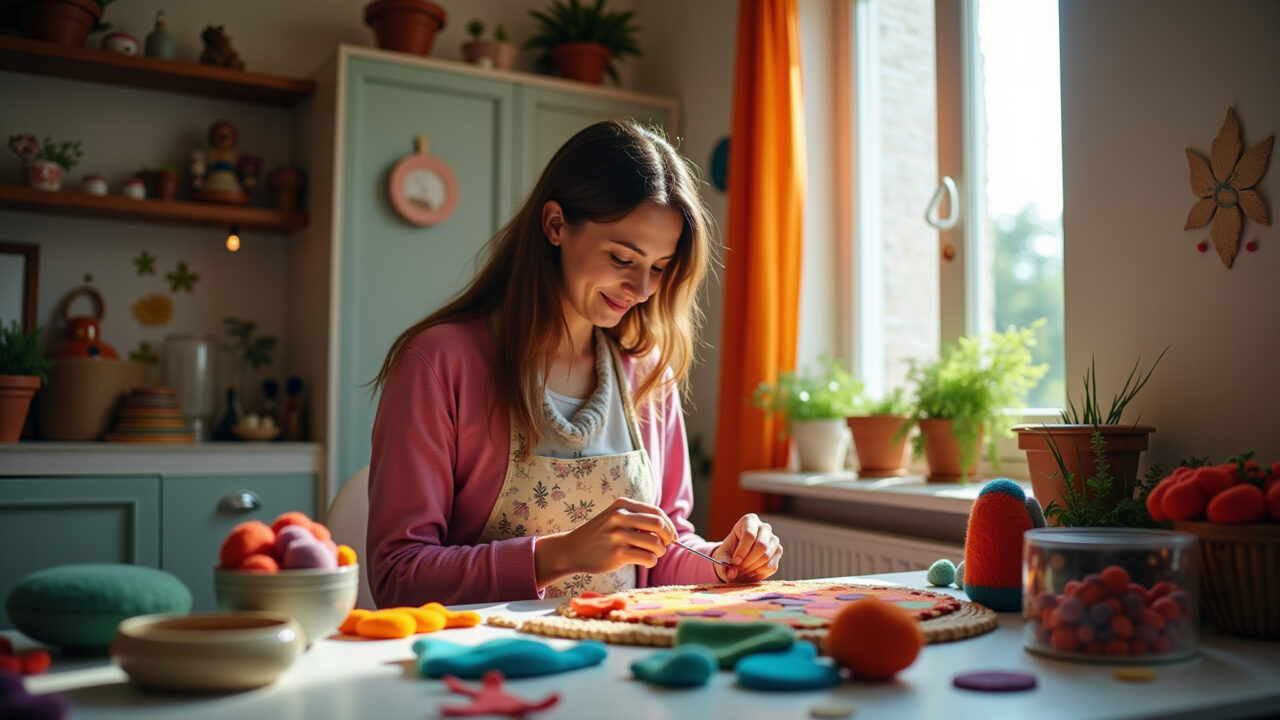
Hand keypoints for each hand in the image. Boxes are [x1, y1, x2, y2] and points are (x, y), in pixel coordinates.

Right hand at [535, 498, 676, 585]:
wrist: (572, 549)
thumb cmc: (599, 535)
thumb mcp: (614, 517)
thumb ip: (637, 518)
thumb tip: (668, 530)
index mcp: (622, 505)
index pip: (656, 512)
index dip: (668, 525)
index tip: (671, 536)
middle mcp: (620, 517)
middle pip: (659, 524)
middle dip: (667, 537)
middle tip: (664, 546)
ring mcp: (618, 535)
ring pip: (656, 543)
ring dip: (659, 552)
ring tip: (652, 554)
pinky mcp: (618, 554)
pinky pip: (648, 558)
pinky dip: (651, 561)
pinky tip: (644, 561)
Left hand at [712, 514, 782, 582]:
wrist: (739, 558)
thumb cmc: (730, 552)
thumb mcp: (722, 556)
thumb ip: (723, 564)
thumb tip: (731, 573)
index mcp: (749, 520)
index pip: (749, 534)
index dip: (742, 550)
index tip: (735, 562)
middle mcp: (764, 527)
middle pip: (761, 545)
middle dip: (748, 561)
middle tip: (738, 568)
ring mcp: (774, 539)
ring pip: (766, 556)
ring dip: (753, 567)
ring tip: (742, 571)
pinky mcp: (778, 552)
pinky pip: (772, 566)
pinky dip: (760, 572)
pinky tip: (751, 572)